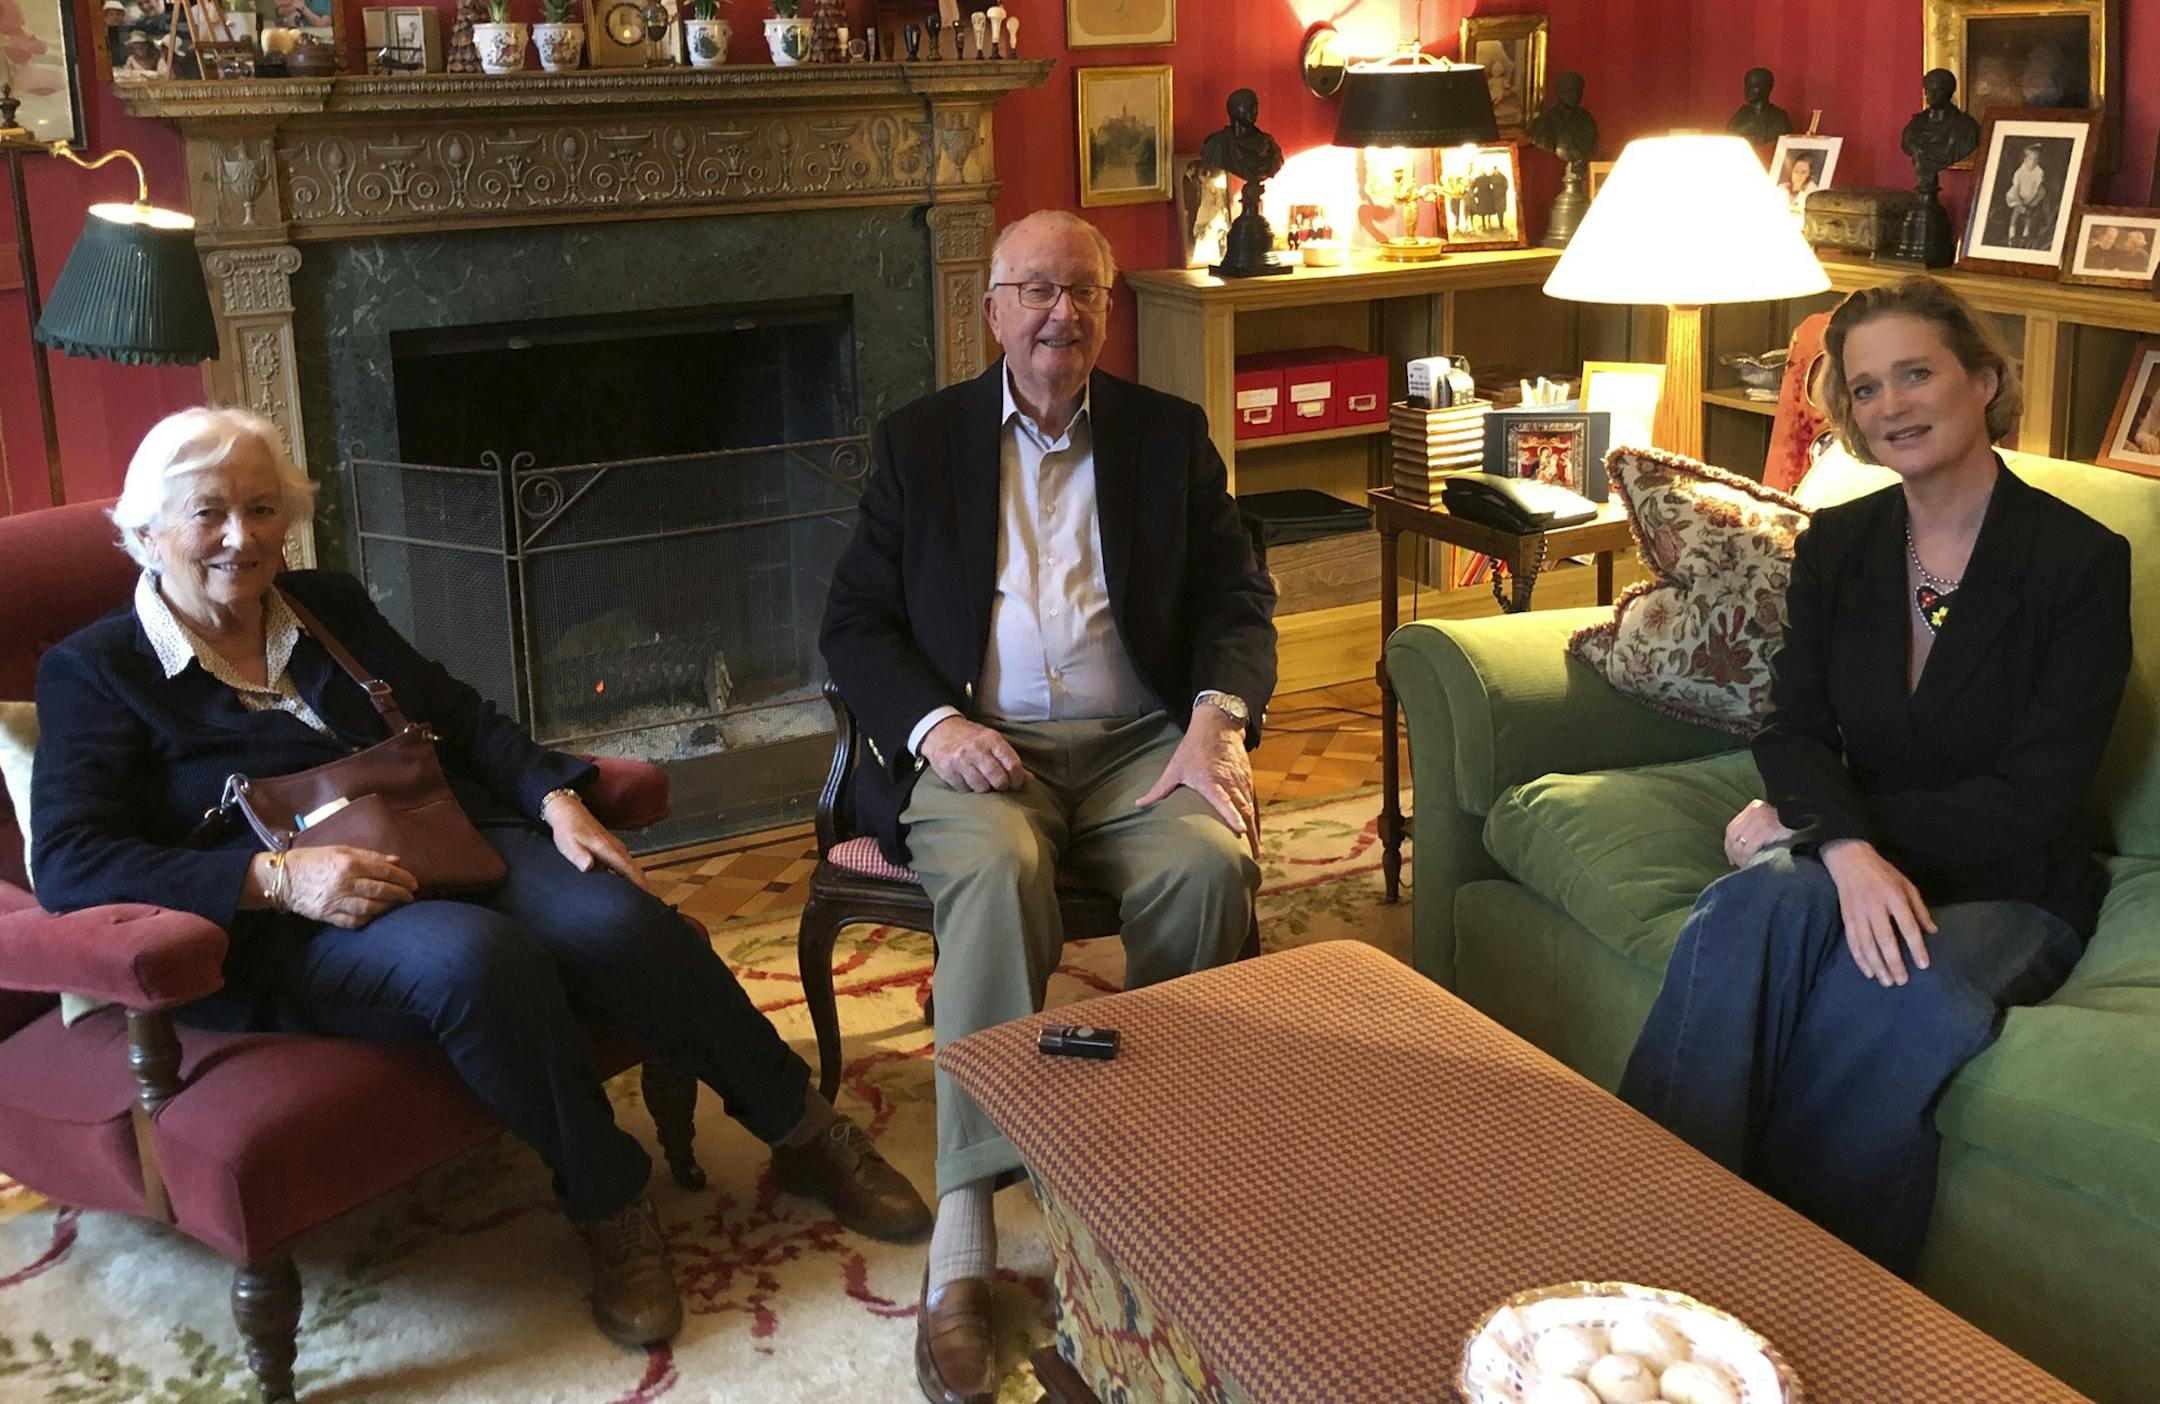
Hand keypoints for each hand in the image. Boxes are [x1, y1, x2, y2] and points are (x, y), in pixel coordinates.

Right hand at [281, 845, 418, 928]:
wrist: (282, 878)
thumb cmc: (312, 859)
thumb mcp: (340, 849)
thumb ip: (369, 855)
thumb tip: (396, 860)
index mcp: (348, 863)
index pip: (384, 871)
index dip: (402, 877)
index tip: (413, 883)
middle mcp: (344, 883)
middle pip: (381, 890)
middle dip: (400, 894)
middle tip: (410, 896)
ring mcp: (336, 901)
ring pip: (370, 908)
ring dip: (387, 907)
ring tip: (396, 904)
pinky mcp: (328, 915)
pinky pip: (354, 921)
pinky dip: (368, 918)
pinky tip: (376, 914)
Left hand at [545, 792, 649, 891]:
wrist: (569, 811)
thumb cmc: (568, 829)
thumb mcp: (568, 844)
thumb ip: (579, 856)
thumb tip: (588, 866)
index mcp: (606, 849)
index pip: (628, 868)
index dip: (638, 882)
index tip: (646, 894)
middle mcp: (615, 847)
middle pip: (635, 868)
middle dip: (642, 883)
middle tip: (644, 900)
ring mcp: (615, 846)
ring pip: (632, 865)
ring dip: (636, 878)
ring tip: (637, 894)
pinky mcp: (612, 847)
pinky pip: (626, 862)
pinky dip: (629, 872)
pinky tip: (624, 882)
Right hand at [919, 717, 1028, 792]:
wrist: (940, 730)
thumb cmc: (971, 737)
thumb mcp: (992, 741)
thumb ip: (1009, 758)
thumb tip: (1029, 778)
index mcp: (992, 739)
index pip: (1012, 765)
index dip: (1017, 779)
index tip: (1016, 783)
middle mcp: (977, 749)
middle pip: (999, 779)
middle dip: (1003, 786)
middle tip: (1000, 785)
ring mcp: (961, 761)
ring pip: (982, 787)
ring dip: (986, 789)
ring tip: (984, 781)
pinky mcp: (948, 771)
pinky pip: (965, 789)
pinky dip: (969, 788)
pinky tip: (969, 780)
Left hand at [1135, 708, 1259, 860]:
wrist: (1217, 726)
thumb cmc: (1193, 748)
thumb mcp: (1174, 768)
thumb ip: (1159, 789)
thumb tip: (1138, 804)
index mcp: (1211, 781)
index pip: (1224, 800)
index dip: (1232, 815)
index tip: (1240, 831)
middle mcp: (1229, 783)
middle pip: (1243, 810)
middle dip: (1249, 834)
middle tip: (1252, 856)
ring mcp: (1240, 781)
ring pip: (1250, 808)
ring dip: (1254, 830)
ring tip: (1255, 852)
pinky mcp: (1247, 779)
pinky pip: (1252, 801)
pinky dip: (1255, 818)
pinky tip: (1255, 832)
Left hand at [1723, 799, 1793, 867]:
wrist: (1814, 823)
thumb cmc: (1796, 827)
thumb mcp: (1774, 821)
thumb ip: (1758, 828)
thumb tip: (1741, 845)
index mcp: (1755, 807)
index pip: (1733, 828)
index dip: (1730, 845)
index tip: (1732, 858)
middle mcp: (1756, 810)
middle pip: (1733, 835)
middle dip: (1734, 852)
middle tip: (1739, 865)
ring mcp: (1761, 819)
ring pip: (1740, 842)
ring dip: (1741, 858)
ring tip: (1748, 866)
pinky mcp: (1767, 829)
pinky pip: (1750, 846)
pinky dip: (1748, 857)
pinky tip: (1753, 864)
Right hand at [1820, 839, 1935, 987]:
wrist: (1849, 860)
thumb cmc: (1883, 873)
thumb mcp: (1907, 885)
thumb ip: (1919, 909)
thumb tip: (1933, 932)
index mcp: (1894, 897)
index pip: (1907, 926)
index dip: (1916, 947)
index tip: (1923, 965)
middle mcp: (1875, 907)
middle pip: (1885, 939)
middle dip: (1894, 962)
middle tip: (1902, 981)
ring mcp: (1858, 913)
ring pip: (1867, 944)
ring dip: (1877, 965)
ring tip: (1886, 981)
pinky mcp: (1846, 918)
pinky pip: (1852, 942)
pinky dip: (1860, 959)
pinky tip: (1868, 972)